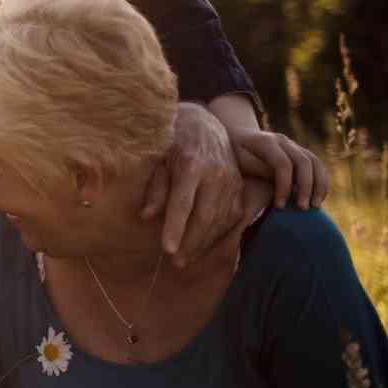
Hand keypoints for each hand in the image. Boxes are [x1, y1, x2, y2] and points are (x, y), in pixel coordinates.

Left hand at [141, 103, 243, 267]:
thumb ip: (155, 187)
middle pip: (205, 216)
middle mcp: (215, 173)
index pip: (182, 202)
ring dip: (204, 244)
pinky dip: (219, 235)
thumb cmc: (172, 144)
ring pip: (221, 220)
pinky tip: (205, 246)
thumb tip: (146, 216)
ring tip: (186, 260)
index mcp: (190, 164)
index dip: (175, 227)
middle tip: (176, 262)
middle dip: (190, 243)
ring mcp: (231, 180)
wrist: (204, 126)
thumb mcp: (158, 159)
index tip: (167, 249)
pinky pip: (233, 217)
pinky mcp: (240, 187)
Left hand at [230, 129, 328, 209]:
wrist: (236, 137)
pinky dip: (321, 180)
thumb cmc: (233, 156)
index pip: (283, 164)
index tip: (280, 207)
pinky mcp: (298, 151)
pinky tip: (319, 197)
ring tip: (315, 206)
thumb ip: (256, 174)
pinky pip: (317, 164)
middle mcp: (282, 141)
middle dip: (305, 187)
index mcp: (265, 142)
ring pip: (314, 162)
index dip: (284, 186)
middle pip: (303, 162)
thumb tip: (271, 195)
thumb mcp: (236, 164)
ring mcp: (292, 144)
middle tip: (302, 208)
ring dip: (318, 185)